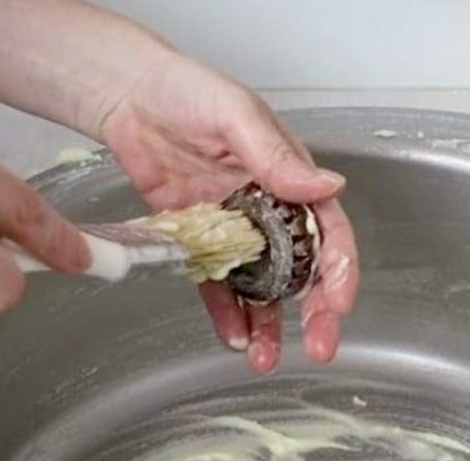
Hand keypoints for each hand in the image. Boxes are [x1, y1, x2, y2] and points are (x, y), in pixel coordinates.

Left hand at [98, 47, 359, 373]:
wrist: (130, 98)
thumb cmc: (188, 92)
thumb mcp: (237, 117)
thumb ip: (278, 158)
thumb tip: (327, 186)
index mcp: (290, 181)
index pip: (328, 232)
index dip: (339, 270)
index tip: (339, 304)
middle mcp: (270, 212)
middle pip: (303, 271)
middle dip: (315, 313)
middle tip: (320, 347)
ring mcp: (236, 233)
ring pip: (263, 290)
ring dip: (269, 327)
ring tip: (266, 359)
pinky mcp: (201, 246)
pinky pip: (218, 289)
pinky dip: (227, 316)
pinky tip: (233, 339)